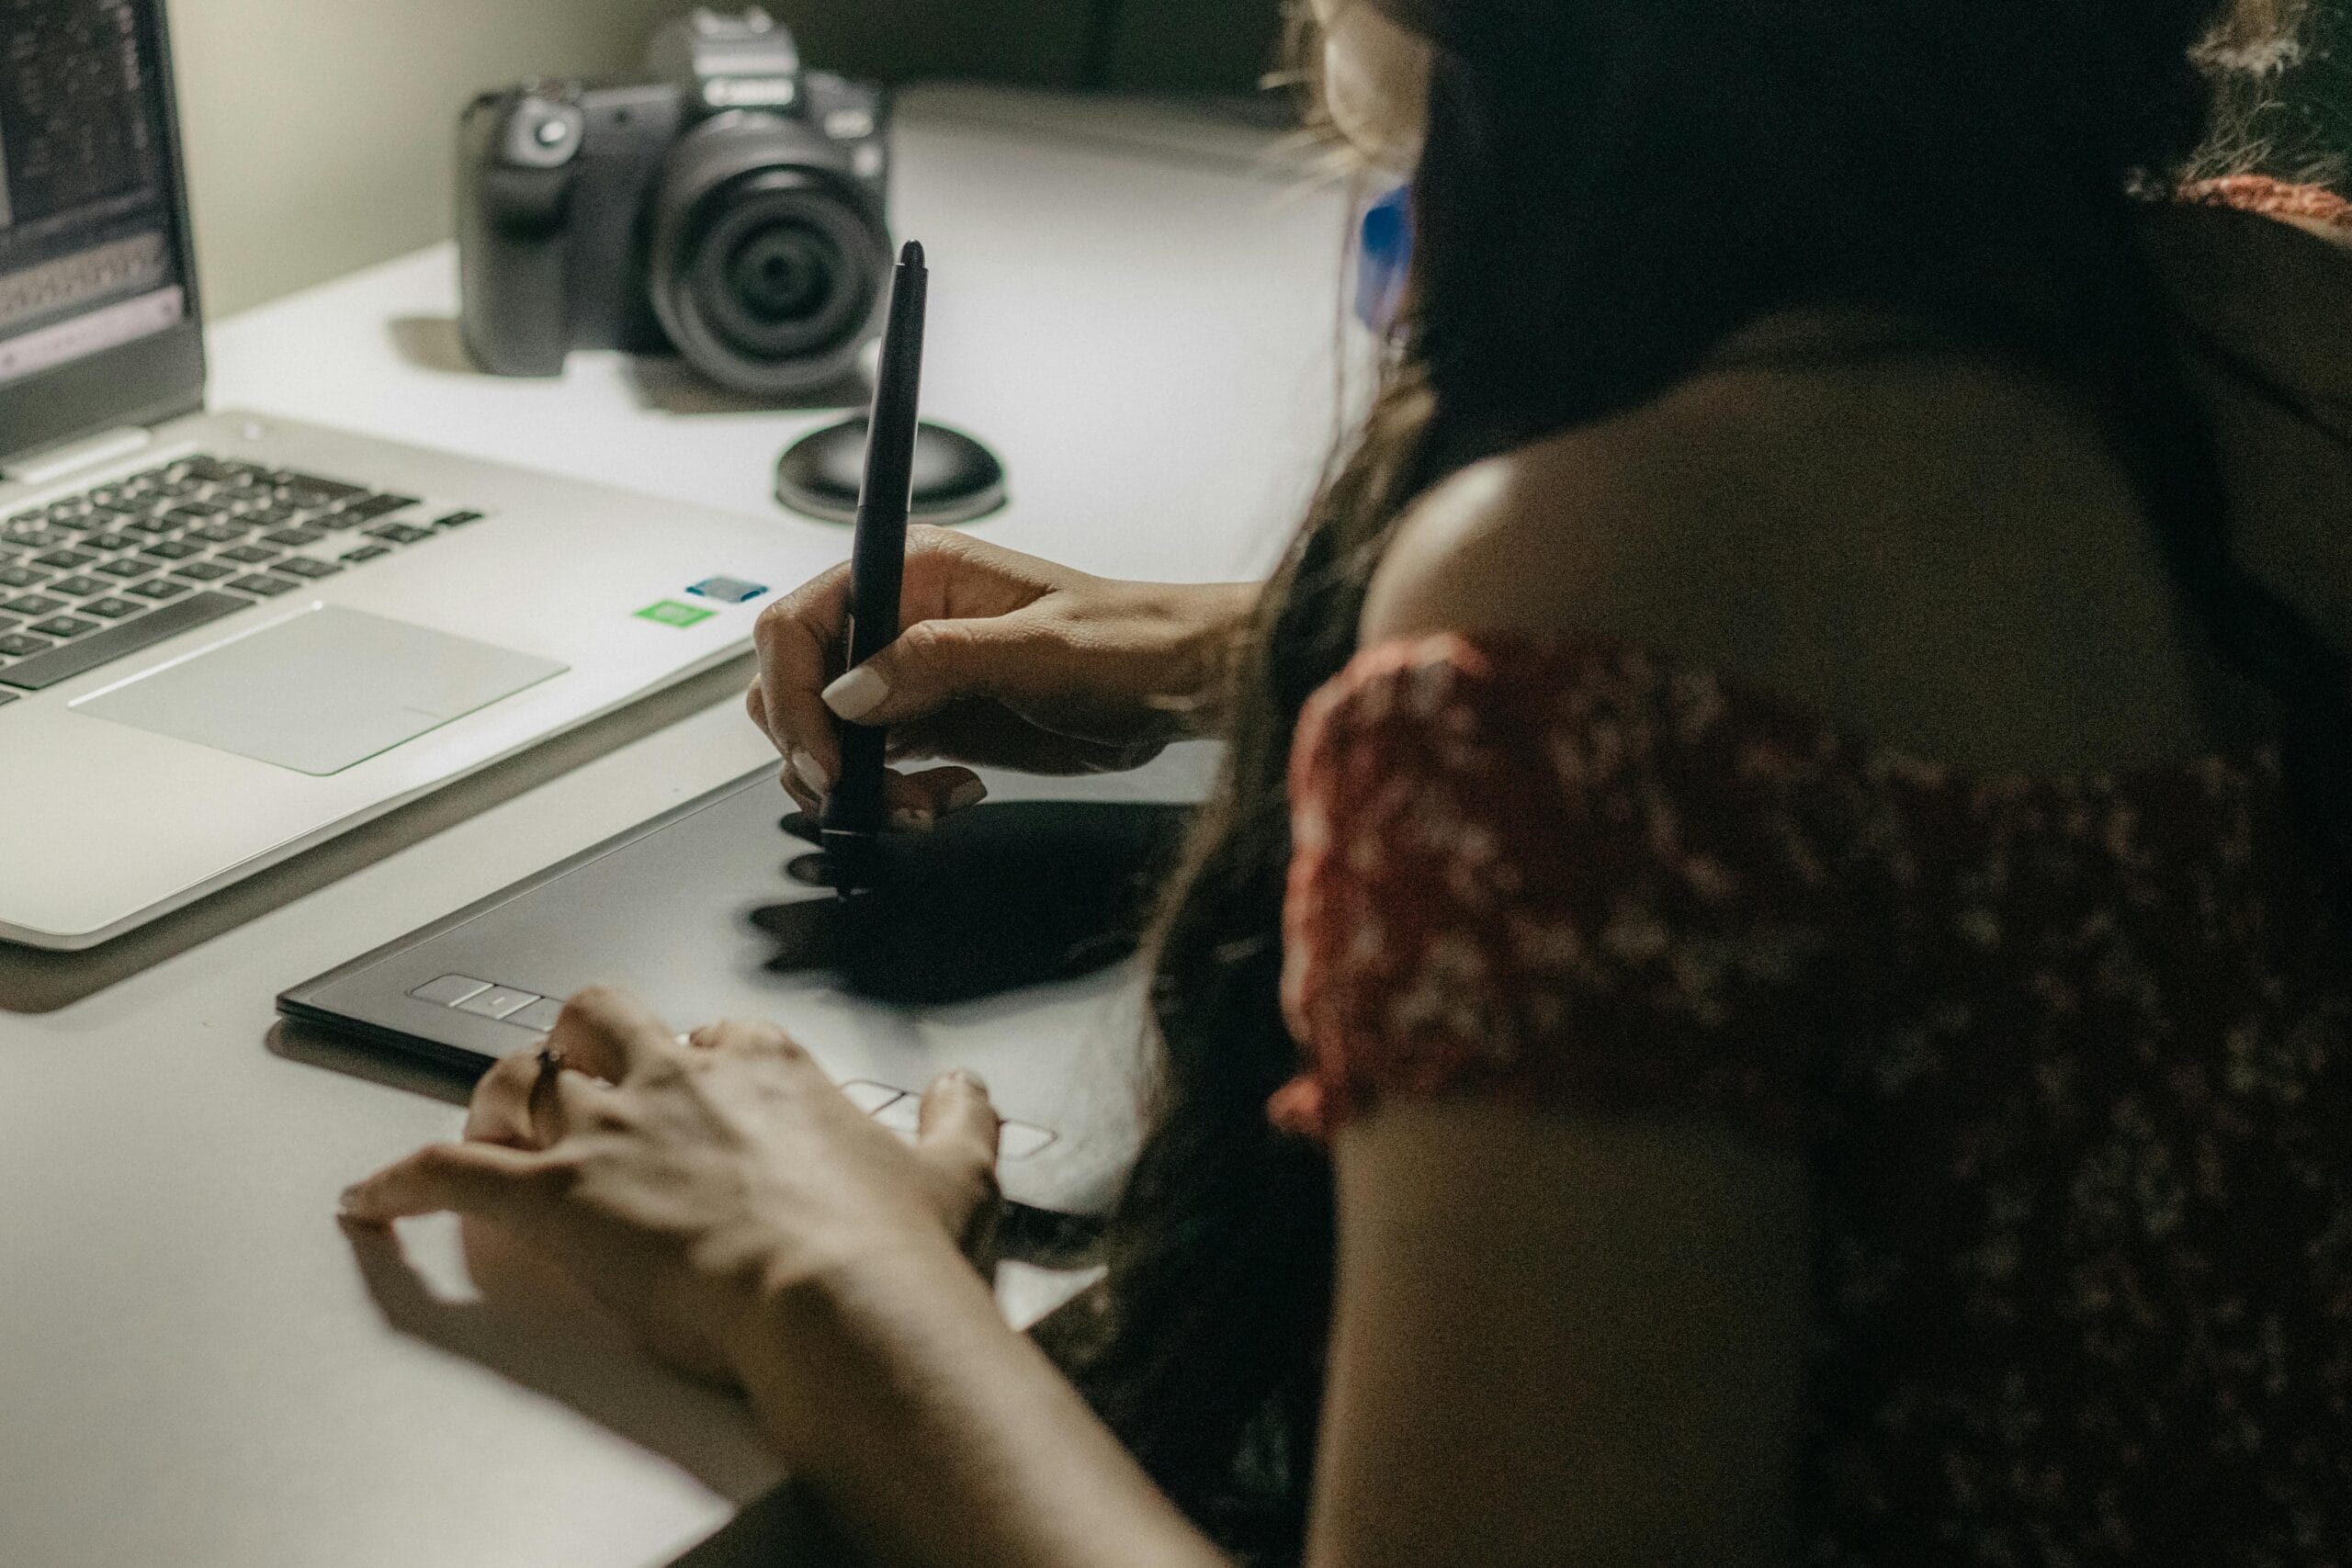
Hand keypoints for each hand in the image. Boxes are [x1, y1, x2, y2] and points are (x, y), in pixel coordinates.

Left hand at [340, 988, 1001, 1401]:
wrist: (842, 1304)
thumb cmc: (890, 1251)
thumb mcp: (959, 1175)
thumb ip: (961, 1120)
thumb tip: (966, 1090)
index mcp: (768, 1069)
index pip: (713, 1032)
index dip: (699, 1054)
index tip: (702, 1079)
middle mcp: (678, 1082)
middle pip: (602, 1018)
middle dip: (584, 1038)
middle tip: (580, 1070)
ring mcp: (611, 1134)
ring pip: (521, 1078)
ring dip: (497, 1097)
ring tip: (484, 1119)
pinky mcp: (555, 1198)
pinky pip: (449, 1172)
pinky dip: (401, 1182)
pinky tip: (370, 1198)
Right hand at [747, 527, 1254, 822]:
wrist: (1177, 686)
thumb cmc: (1126, 641)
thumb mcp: (1036, 649)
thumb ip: (935, 662)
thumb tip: (846, 694)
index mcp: (910, 572)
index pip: (798, 623)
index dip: (791, 694)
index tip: (824, 758)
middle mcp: (897, 620)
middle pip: (795, 685)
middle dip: (815, 751)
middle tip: (863, 795)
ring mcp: (909, 676)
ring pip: (827, 736)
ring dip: (856, 786)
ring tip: (919, 807)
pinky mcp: (929, 725)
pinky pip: (872, 768)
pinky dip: (890, 798)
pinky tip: (947, 799)